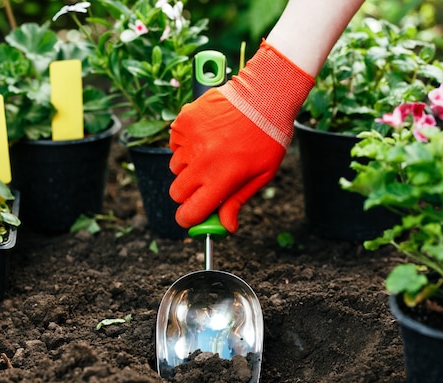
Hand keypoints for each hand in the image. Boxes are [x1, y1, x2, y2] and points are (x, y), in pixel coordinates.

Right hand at [169, 40, 313, 232]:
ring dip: (189, 167)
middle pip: (177, 193)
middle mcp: (202, 161)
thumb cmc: (268, 137)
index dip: (188, 219)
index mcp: (222, 178)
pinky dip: (186, 144)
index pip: (190, 212)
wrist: (265, 96)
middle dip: (188, 194)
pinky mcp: (184, 121)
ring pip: (175, 167)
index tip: (191, 218)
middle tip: (205, 184)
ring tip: (212, 152)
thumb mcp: (261, 175)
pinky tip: (206, 136)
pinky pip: (175, 143)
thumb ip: (237, 200)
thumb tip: (226, 226)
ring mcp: (190, 140)